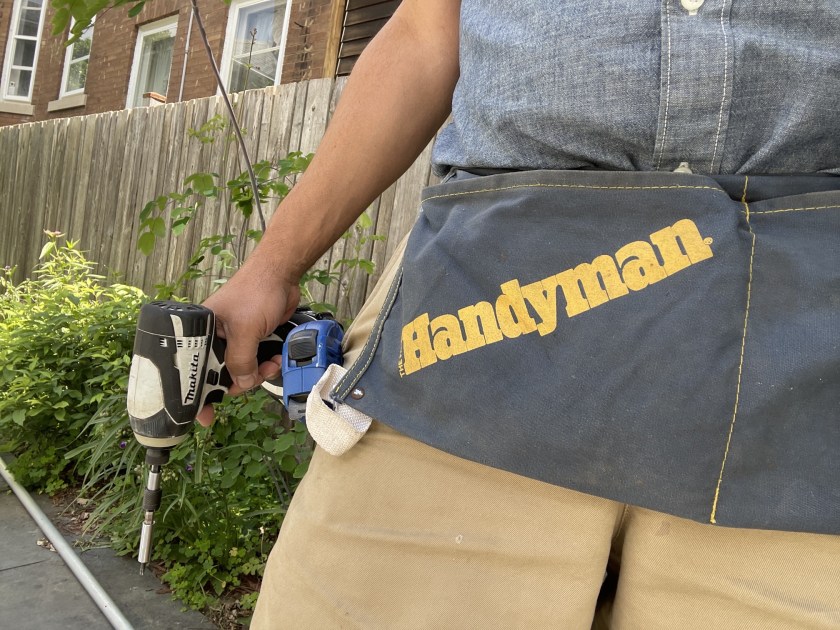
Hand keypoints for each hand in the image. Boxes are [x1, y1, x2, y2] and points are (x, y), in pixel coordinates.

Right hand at [196, 253, 300, 426]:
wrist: (282, 274)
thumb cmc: (256, 291)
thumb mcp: (245, 329)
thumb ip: (241, 359)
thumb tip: (241, 383)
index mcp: (201, 331)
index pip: (193, 367)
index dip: (197, 392)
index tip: (204, 416)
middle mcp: (215, 336)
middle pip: (220, 373)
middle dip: (239, 381)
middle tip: (253, 379)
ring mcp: (235, 338)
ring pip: (241, 370)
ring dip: (257, 373)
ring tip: (271, 363)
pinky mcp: (253, 338)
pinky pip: (256, 361)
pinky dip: (266, 364)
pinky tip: (276, 358)